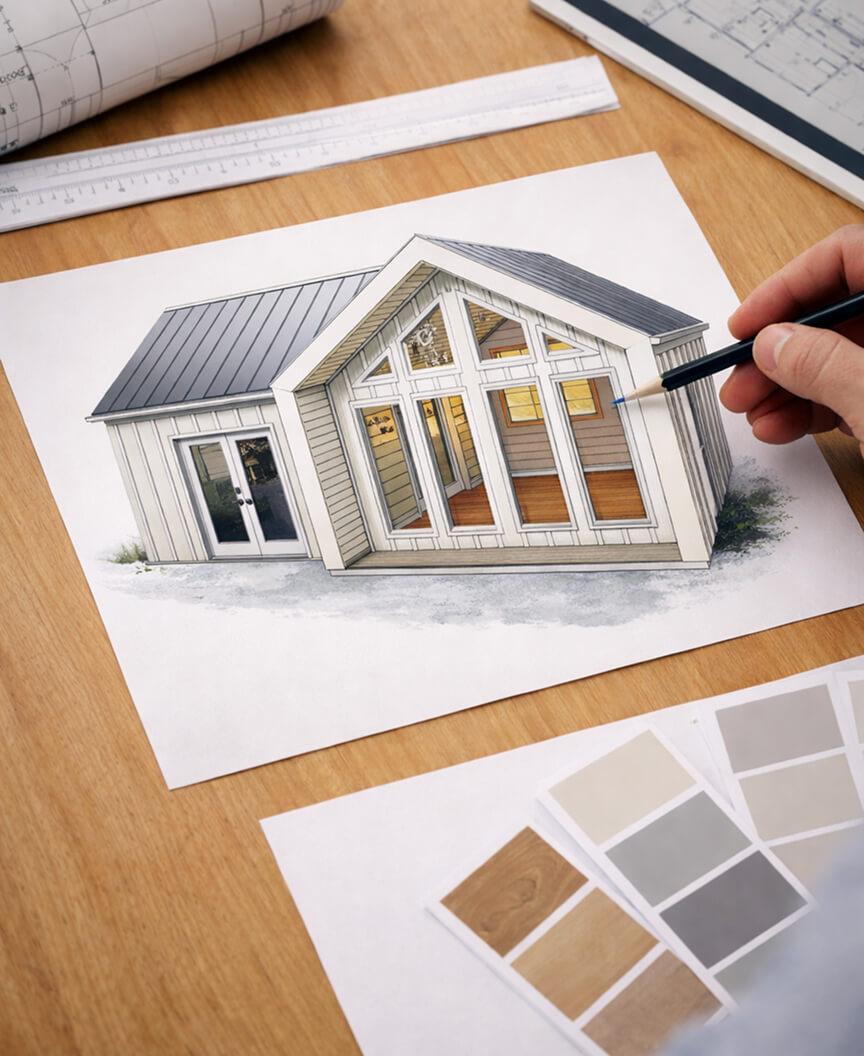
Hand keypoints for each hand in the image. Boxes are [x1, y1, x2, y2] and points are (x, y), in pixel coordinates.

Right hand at [719, 225, 863, 457]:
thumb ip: (825, 365)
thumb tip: (773, 345)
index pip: (844, 256)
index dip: (787, 287)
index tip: (746, 326)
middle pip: (832, 312)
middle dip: (777, 351)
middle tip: (739, 382)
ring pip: (833, 356)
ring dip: (783, 386)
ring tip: (751, 412)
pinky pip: (846, 389)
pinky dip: (810, 409)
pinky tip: (779, 427)